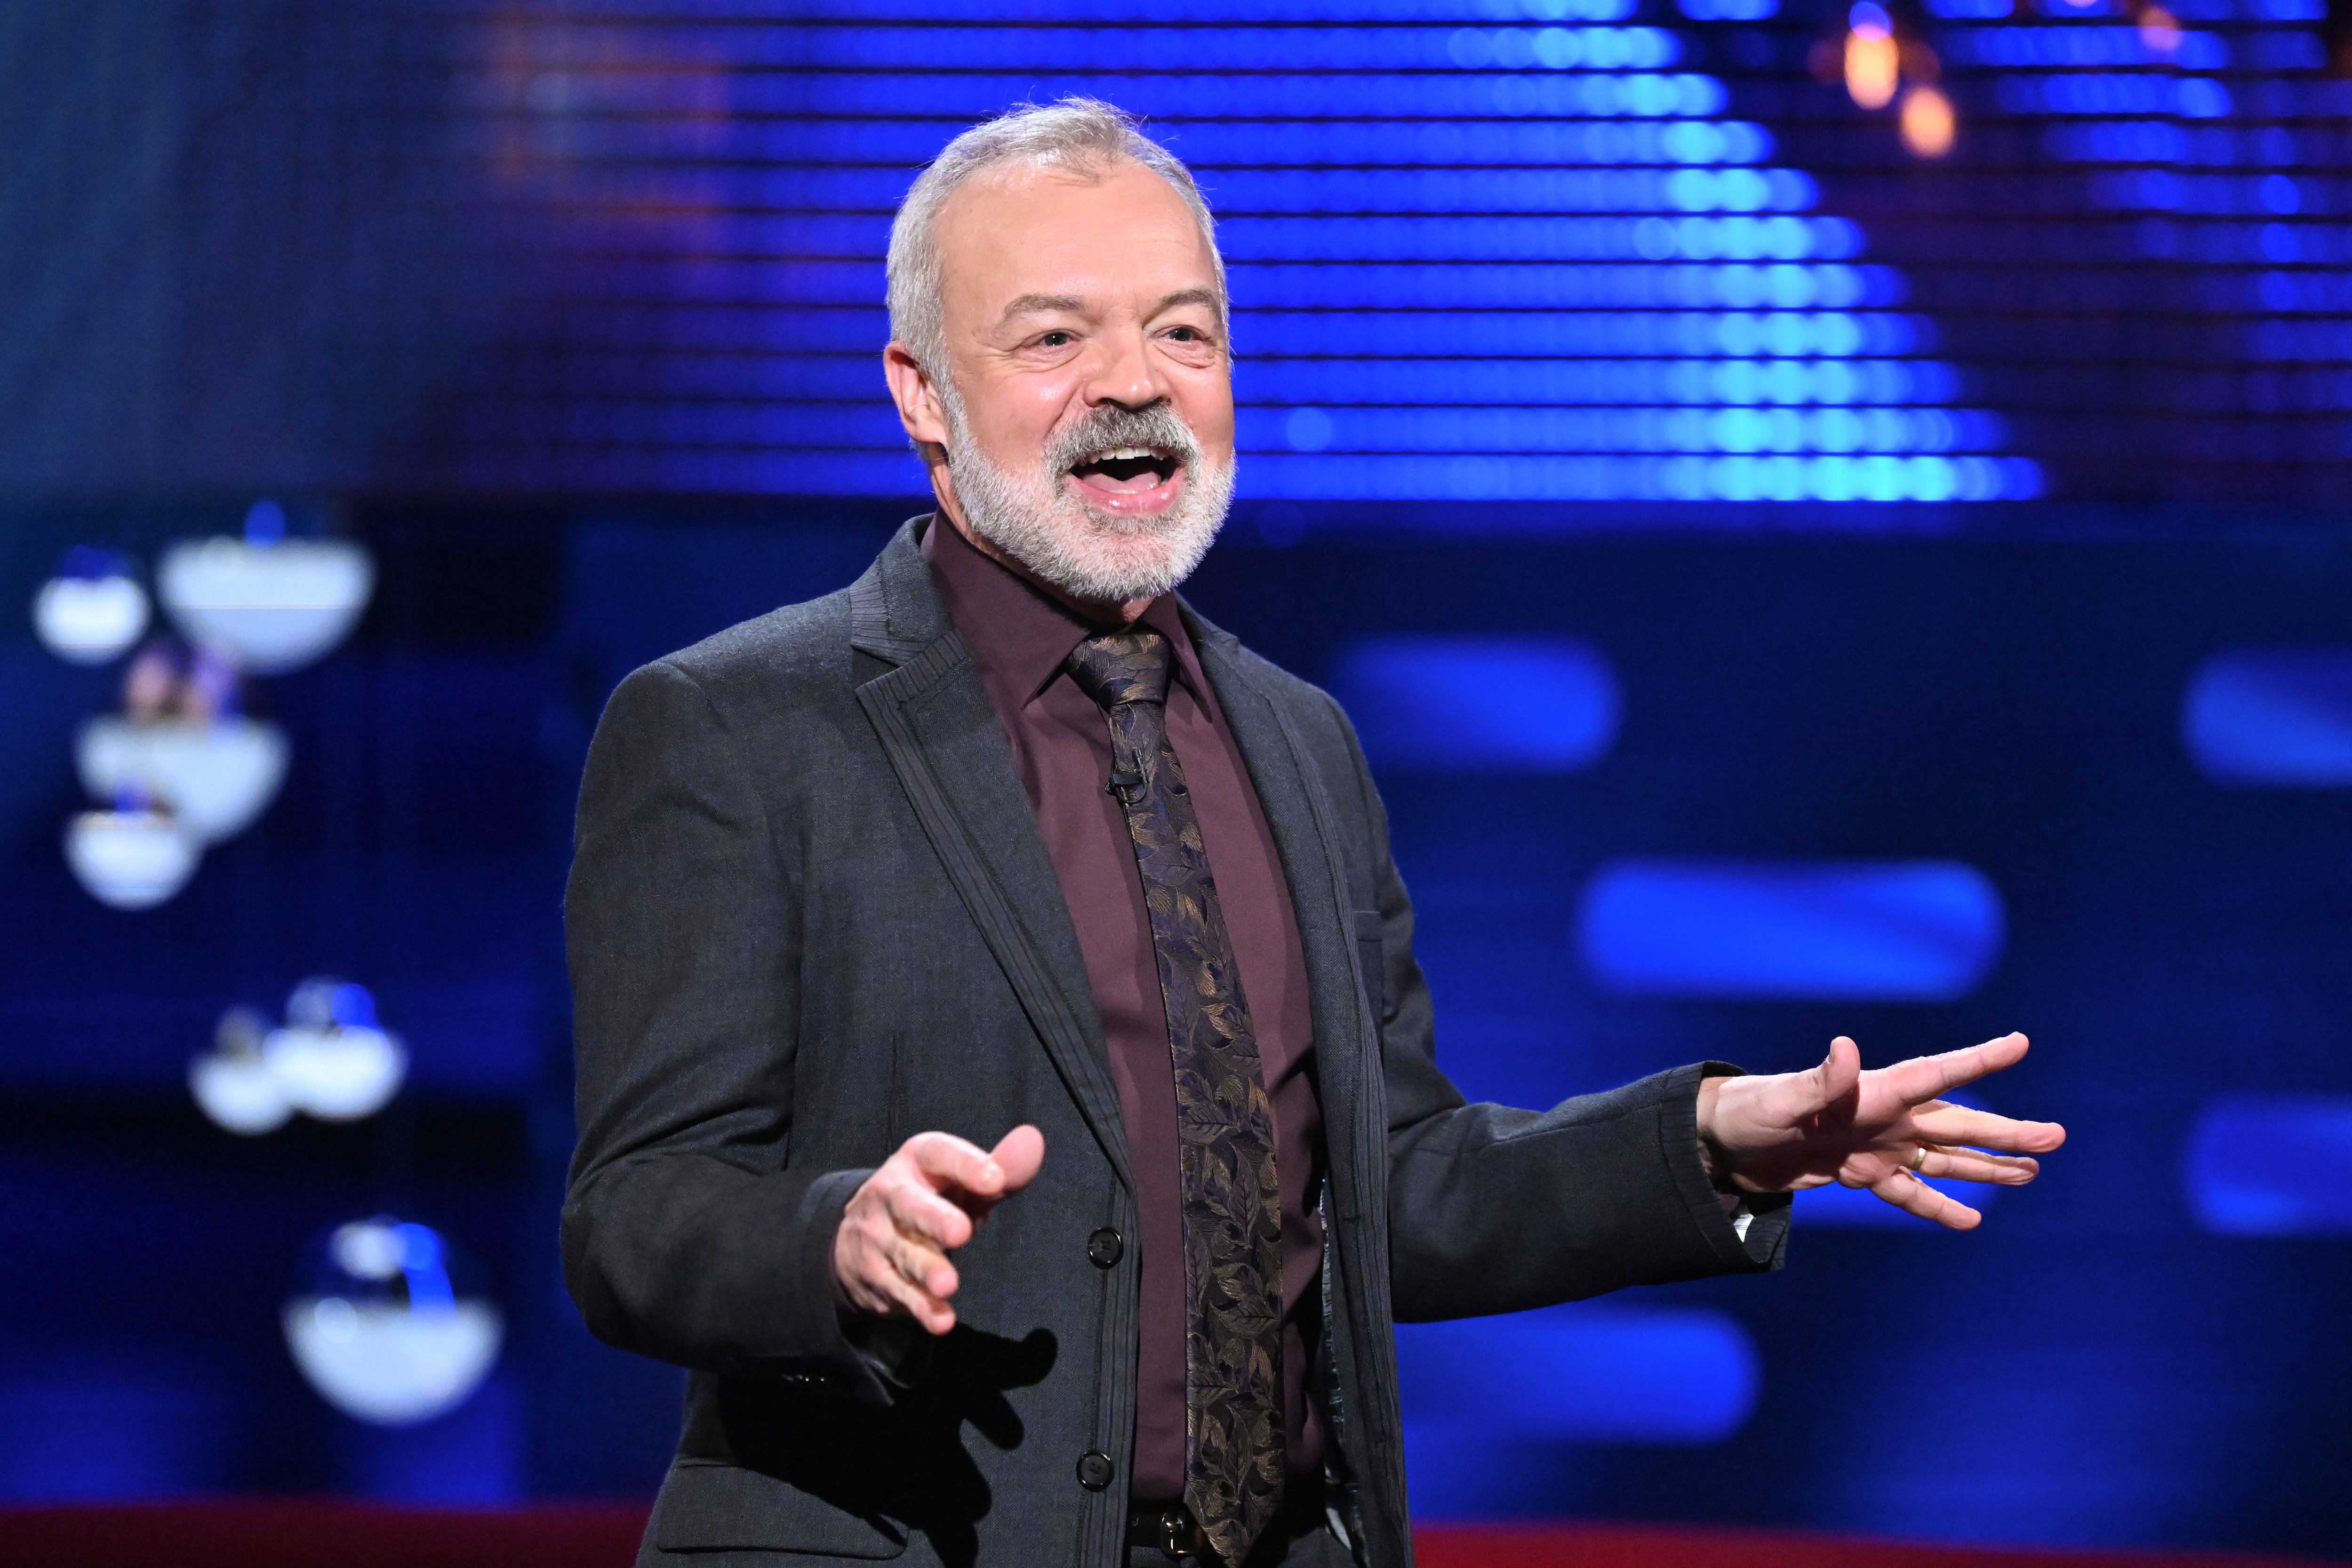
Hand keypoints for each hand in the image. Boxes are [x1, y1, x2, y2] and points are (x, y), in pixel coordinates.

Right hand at [832, 1125, 1045, 1333]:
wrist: (859, 1236)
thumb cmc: (931, 1199)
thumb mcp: (963, 1180)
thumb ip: (1002, 1167)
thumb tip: (1033, 1139)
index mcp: (917, 1160)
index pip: (938, 1154)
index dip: (966, 1165)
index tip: (996, 1180)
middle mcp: (889, 1194)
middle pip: (909, 1204)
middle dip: (933, 1219)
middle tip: (961, 1233)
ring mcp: (877, 1237)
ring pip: (903, 1254)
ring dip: (926, 1271)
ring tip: (948, 1285)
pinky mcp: (875, 1276)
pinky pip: (900, 1293)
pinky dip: (921, 1309)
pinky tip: (941, 1320)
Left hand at [1694, 1032, 2065, 1229]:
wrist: (1721, 1141)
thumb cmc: (1748, 1111)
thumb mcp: (1782, 1100)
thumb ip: (1820, 1080)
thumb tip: (1845, 1047)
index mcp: (1873, 1092)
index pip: (1936, 1073)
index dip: (1979, 1060)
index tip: (2021, 1043)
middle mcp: (1884, 1117)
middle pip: (1957, 1124)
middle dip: (2006, 1132)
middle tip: (2056, 1137)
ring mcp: (1877, 1146)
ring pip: (1944, 1158)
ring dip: (1986, 1166)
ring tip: (2033, 1172)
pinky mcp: (1860, 1173)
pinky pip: (1909, 1192)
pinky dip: (1938, 1206)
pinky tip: (1971, 1220)